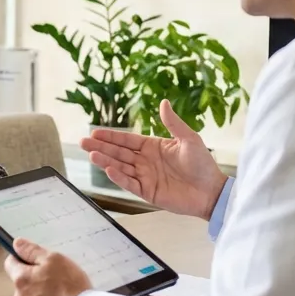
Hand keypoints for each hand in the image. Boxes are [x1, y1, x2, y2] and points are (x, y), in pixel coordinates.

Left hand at [4, 238, 90, 295]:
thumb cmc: (69, 286)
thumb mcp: (54, 259)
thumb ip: (32, 251)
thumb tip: (17, 244)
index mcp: (21, 279)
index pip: (9, 263)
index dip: (21, 258)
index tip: (35, 259)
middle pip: (21, 282)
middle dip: (33, 278)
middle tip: (54, 276)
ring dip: (39, 294)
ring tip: (60, 293)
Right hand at [80, 99, 227, 218]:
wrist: (212, 190)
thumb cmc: (203, 164)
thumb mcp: (189, 138)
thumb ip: (173, 123)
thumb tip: (163, 102)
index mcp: (153, 147)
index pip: (127, 140)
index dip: (111, 136)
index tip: (95, 132)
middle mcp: (145, 162)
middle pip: (119, 153)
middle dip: (101, 147)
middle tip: (83, 142)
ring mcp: (145, 177)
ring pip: (120, 167)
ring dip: (105, 161)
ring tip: (91, 154)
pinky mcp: (148, 192)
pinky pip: (130, 184)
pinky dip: (119, 177)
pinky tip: (108, 170)